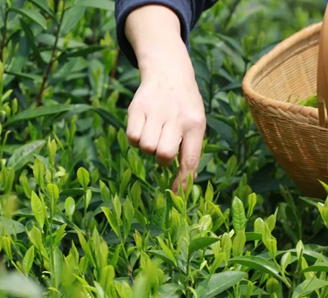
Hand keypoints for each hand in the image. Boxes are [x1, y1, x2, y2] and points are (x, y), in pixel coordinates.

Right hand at [124, 5, 205, 192]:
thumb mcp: (196, 122)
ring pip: (145, 147)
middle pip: (163, 155)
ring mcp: (156, 112)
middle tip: (163, 147)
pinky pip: (132, 137)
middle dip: (161, 158)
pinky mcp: (137, 108)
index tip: (176, 197)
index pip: (189, 159)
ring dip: (148, 147)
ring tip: (154, 133)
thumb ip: (190, 149)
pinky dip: (135, 138)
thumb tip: (186, 180)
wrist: (168, 71)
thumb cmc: (184, 105)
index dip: (182, 181)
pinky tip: (143, 127)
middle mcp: (176, 118)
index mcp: (195, 124)